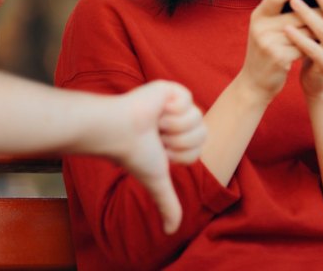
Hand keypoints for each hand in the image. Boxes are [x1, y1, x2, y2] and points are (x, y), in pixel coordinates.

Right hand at [112, 81, 205, 234]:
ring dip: (173, 124)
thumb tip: (172, 232)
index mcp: (176, 140)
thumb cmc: (134, 154)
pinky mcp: (172, 89)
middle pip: (203, 133)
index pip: (199, 149)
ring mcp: (176, 105)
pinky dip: (171, 108)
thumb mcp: (157, 181)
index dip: (181, 153)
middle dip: (179, 139)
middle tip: (157, 136)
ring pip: (197, 117)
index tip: (160, 150)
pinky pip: (188, 101)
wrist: (119, 130)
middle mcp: (178, 122)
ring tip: (154, 122)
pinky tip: (156, 108)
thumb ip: (167, 203)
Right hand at [239, 0, 314, 101]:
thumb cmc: (267, 52)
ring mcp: (268, 43)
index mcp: (258, 16)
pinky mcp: (279, 57)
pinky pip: (304, 47)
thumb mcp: (267, 30)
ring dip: (318, 32)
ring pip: (305, 31)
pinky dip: (313, 47)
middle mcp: (260, 27)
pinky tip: (318, 49)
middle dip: (317, 13)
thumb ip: (283, 15)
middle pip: (297, 13)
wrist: (254, 84)